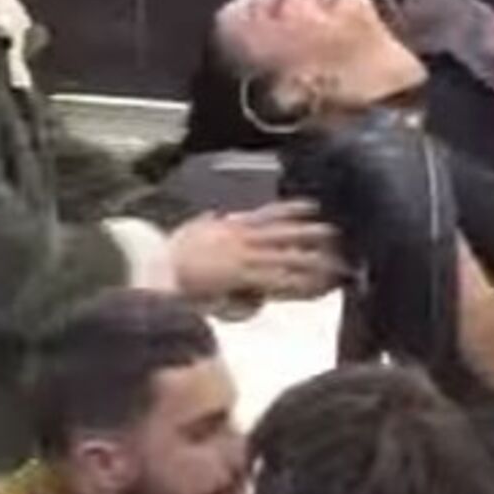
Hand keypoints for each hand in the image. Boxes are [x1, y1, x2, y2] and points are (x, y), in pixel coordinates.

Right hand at [170, 200, 344, 306]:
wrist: (153, 266)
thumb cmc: (167, 255)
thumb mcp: (188, 229)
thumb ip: (204, 223)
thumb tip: (214, 217)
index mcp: (229, 226)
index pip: (266, 214)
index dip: (291, 209)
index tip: (313, 206)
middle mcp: (241, 236)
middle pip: (285, 231)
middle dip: (312, 231)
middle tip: (340, 231)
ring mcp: (243, 254)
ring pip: (287, 254)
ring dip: (315, 258)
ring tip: (340, 262)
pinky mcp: (242, 274)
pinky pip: (277, 278)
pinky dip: (299, 283)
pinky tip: (317, 287)